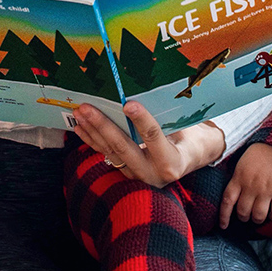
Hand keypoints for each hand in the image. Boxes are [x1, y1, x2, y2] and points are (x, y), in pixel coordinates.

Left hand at [74, 101, 225, 187]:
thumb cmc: (192, 137)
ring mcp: (138, 175)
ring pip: (111, 152)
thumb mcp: (188, 128)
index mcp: (172, 162)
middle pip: (124, 147)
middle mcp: (153, 174)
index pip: (154, 137)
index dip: (141, 119)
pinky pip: (107, 155)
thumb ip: (167, 118)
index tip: (128, 103)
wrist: (192, 159)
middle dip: (103, 125)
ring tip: (79, 113)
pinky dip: (92, 140)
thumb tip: (142, 94)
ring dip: (93, 131)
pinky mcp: (127, 173)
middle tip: (87, 107)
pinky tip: (80, 127)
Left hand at [219, 143, 271, 227]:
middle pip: (243, 212)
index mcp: (238, 179)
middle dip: (243, 218)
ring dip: (257, 219)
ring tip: (259, 216)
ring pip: (258, 216)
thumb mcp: (240, 165)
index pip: (227, 202)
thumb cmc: (258, 154)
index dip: (224, 217)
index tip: (223, 226)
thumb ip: (236, 181)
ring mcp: (266, 190)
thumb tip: (232, 198)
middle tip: (246, 215)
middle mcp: (251, 187)